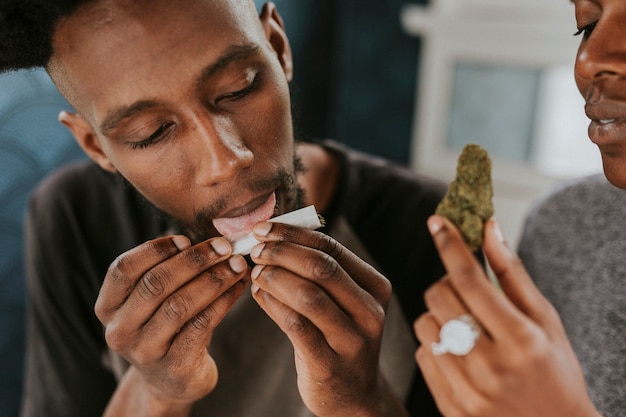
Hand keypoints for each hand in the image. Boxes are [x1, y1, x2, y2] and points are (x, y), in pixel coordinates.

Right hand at [95, 235, 248, 414]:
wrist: (173, 380)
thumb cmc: (167, 326)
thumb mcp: (155, 300)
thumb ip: (169, 269)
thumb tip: (212, 239)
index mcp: (108, 307)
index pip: (123, 269)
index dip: (154, 250)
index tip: (185, 239)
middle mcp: (120, 330)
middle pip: (155, 283)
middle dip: (194, 260)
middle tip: (224, 246)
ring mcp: (145, 351)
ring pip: (180, 304)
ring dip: (214, 279)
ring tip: (237, 264)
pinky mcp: (174, 366)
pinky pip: (201, 324)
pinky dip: (224, 300)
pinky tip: (239, 287)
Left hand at [248, 222, 405, 416]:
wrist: (353, 394)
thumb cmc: (339, 337)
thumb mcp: (343, 302)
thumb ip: (320, 272)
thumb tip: (276, 236)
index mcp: (375, 287)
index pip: (331, 248)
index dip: (293, 234)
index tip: (263, 228)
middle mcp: (370, 311)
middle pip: (322, 268)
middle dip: (282, 252)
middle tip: (255, 249)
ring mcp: (353, 340)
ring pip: (308, 296)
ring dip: (274, 278)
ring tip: (255, 272)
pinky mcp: (330, 364)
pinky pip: (296, 326)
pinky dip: (273, 305)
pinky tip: (259, 296)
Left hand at [413, 216, 601, 416]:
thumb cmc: (555, 371)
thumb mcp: (545, 321)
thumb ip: (513, 274)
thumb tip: (488, 228)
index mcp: (520, 339)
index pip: (470, 279)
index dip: (450, 244)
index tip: (438, 222)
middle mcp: (490, 366)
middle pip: (439, 296)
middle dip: (448, 283)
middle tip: (466, 291)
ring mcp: (466, 389)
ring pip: (425, 324)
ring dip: (439, 315)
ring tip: (465, 326)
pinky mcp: (449, 405)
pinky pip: (423, 354)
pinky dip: (436, 344)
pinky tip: (459, 351)